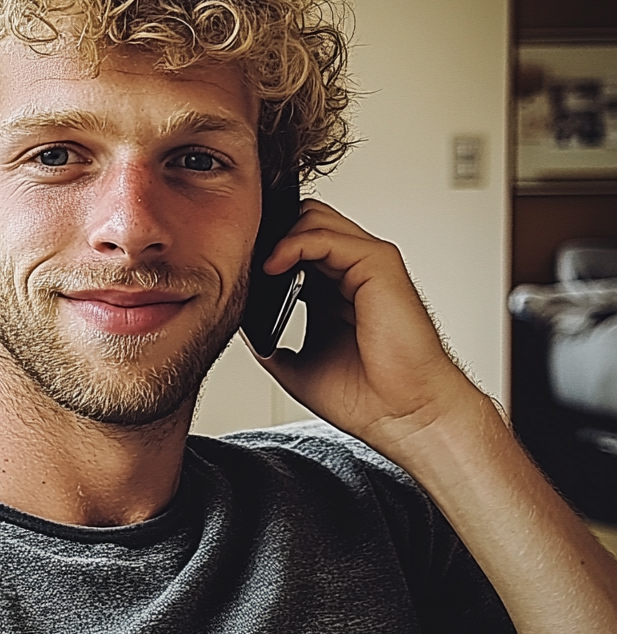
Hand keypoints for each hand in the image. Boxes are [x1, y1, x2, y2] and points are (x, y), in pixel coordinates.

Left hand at [254, 200, 478, 458]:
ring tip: (256, 267)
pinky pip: (327, 235)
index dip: (261, 250)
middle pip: (302, 220)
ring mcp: (366, 264)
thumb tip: (235, 324)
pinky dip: (292, 244)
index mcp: (332, 290)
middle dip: (267, 234)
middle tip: (240, 261)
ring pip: (313, 218)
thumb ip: (267, 338)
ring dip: (278, 236)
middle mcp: (350, 271)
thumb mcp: (294, 363)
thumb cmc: (365, 396)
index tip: (231, 269)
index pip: (293, 244)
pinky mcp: (378, 263)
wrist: (403, 416)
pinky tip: (273, 267)